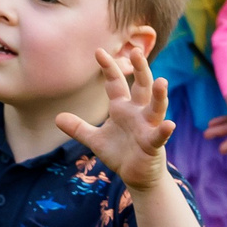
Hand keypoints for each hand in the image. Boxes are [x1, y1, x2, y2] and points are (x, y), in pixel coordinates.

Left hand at [56, 45, 175, 190]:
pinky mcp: (154, 145)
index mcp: (122, 108)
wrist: (137, 176)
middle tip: (137, 51)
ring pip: (156, 108)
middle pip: (141, 87)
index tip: (98, 51)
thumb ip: (78, 128)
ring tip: (162, 81)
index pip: (116, 83)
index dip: (109, 68)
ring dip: (159, 96)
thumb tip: (57, 118)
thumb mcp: (94, 140)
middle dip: (140, 70)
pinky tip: (169, 124)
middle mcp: (137, 113)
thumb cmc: (120, 153)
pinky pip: (160, 136)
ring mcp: (148, 127)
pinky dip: (164, 130)